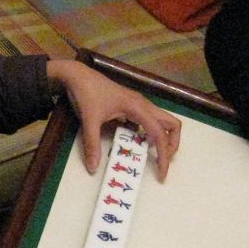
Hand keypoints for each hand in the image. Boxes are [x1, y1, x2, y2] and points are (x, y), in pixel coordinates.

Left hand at [47, 59, 179, 181]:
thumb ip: (92, 145)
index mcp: (137, 107)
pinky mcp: (130, 104)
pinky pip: (147, 120)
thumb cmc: (86, 93)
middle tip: (162, 161)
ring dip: (161, 138)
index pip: (159, 134)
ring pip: (161, 121)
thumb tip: (93, 168)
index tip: (162, 172)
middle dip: (171, 144)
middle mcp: (143, 104)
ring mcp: (138, 103)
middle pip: (171, 124)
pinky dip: (146, 133)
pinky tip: (132, 142)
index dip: (164, 154)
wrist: (77, 75)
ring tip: (149, 155)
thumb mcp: (89, 120)